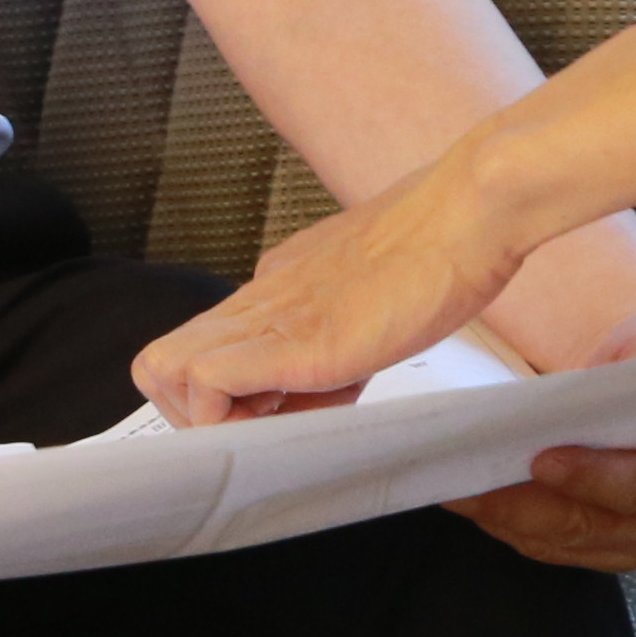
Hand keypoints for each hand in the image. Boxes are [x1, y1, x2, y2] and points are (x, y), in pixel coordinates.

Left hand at [134, 154, 541, 425]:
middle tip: (262, 426)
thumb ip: (340, 333)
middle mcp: (259, 297)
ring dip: (208, 419)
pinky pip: (208, 382)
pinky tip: (289, 417)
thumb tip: (331, 378)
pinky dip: (226, 419)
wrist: (471, 210)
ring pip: (165, 369)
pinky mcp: (294, 342)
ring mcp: (271, 317)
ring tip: (281, 422)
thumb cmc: (443, 249)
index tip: (281, 411)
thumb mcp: (373, 298)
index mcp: (276, 286)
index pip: (206, 347)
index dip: (229, 394)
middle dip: (197, 413)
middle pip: (164, 360)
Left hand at [452, 378, 635, 573]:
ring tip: (454, 485)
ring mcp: (632, 543)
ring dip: (504, 517)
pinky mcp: (594, 548)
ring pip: (560, 541)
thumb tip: (589, 386)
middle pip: (593, 525)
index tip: (543, 459)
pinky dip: (504, 522)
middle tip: (472, 479)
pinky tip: (467, 495)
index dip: (599, 477)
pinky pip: (544, 544)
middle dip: (527, 504)